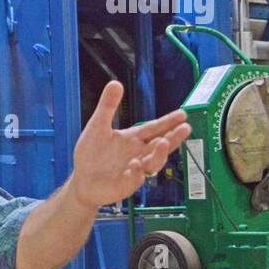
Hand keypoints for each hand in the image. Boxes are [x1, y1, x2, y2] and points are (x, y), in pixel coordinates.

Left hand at [70, 81, 191, 209]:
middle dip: (173, 137)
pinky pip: (134, 180)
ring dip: (158, 154)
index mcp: (133, 139)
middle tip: (185, 128)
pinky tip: (134, 164)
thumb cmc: (92, 155)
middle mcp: (138, 154)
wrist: (83, 180)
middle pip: (161, 145)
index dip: (168, 122)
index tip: (182, 114)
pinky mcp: (125, 185)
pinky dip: (135, 172)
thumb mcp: (98, 126)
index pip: (154, 128)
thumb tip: (115, 83)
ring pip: (153, 163)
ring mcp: (135, 171)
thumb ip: (107, 107)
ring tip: (162, 142)